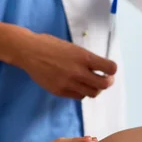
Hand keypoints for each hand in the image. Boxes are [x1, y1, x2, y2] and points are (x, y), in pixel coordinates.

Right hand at [0, 22, 117, 99]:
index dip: (112, 70)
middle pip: (104, 85)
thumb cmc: (51, 45)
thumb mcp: (73, 47)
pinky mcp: (60, 91)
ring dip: (94, 89)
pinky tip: (77, 85)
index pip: (110, 68)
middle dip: (107, 82)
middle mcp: (79, 72)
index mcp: (84, 57)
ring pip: (92, 93)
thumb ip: (87, 59)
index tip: (110, 70)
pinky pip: (78, 96)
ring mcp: (69, 83)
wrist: (29, 51)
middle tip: (105, 79)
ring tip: (90, 83)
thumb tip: (100, 68)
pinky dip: (81, 92)